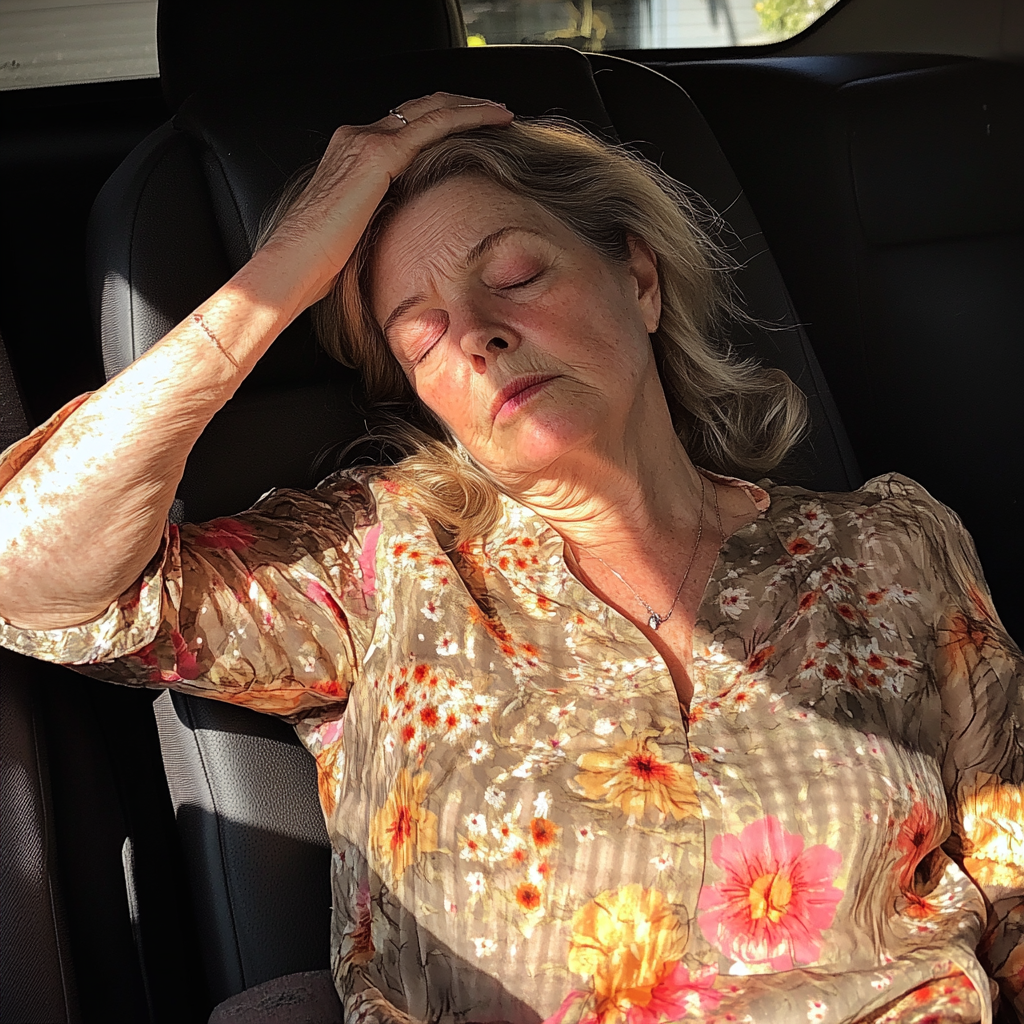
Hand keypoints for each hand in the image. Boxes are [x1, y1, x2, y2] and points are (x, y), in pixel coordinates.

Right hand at [261, 93, 513, 310]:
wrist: (290, 265)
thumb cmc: (317, 264)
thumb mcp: (357, 234)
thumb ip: (380, 219)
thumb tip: (406, 235)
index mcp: (351, 157)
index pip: (402, 128)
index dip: (437, 122)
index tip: (467, 128)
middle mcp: (356, 138)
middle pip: (419, 109)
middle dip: (459, 105)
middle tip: (494, 110)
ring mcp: (366, 141)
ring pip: (431, 108)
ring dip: (471, 105)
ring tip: (501, 111)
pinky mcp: (379, 154)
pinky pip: (436, 124)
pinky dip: (469, 115)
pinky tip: (494, 117)